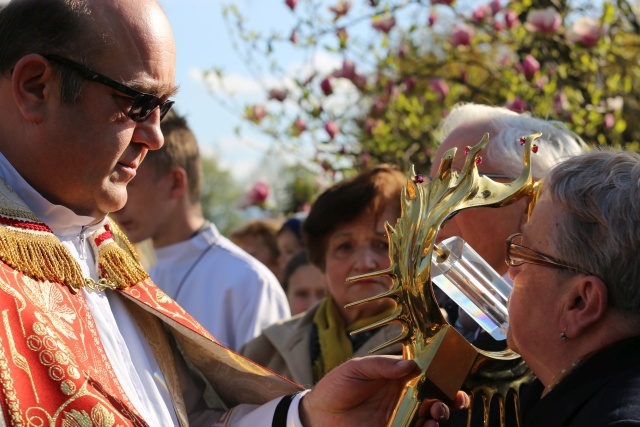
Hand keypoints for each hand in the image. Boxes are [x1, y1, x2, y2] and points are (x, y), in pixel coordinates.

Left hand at [299, 355, 468, 426]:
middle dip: (450, 398)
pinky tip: (426, 426)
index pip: (426, 373)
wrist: (317, 416)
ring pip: (430, 417)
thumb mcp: (356, 369)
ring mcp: (400, 416)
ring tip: (436, 414)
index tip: (454, 376)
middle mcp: (403, 396)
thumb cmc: (335, 387)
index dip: (443, 374)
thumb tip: (409, 364)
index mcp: (397, 376)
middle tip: (454, 399)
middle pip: (435, 397)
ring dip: (440, 415)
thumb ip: (381, 365)